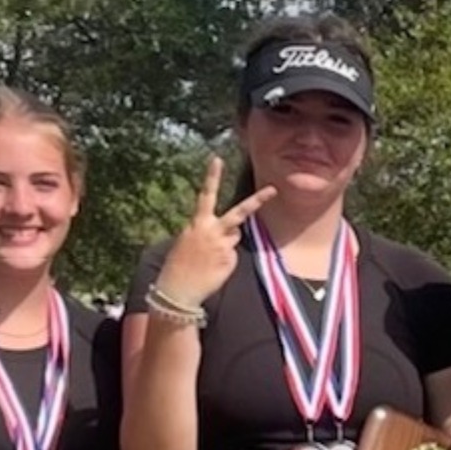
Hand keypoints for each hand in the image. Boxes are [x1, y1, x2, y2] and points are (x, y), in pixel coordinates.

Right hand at [154, 157, 277, 306]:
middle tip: (273, 189)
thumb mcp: (187, 242)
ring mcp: (223, 245)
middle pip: (239, 213)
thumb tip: (226, 233)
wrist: (177, 290)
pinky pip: (232, 256)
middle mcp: (212, 231)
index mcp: (197, 223)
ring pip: (234, 237)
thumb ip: (206, 232)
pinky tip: (212, 270)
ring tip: (208, 259)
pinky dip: (225, 262)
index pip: (205, 195)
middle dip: (257, 201)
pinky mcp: (230, 260)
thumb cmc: (179, 266)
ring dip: (226, 245)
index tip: (217, 159)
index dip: (212, 177)